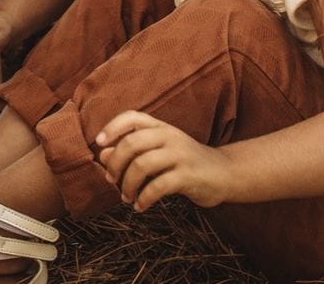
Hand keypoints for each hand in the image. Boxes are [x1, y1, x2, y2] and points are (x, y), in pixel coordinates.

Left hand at [96, 110, 232, 209]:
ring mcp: (180, 155)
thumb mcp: (159, 150)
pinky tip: (140, 206)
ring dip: (128, 184)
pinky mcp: (188, 175)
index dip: (112, 127)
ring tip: (126, 197)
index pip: (132, 117)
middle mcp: (169, 136)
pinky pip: (159, 186)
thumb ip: (133, 150)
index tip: (99, 144)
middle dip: (116, 163)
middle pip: (132, 143)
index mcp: (160, 126)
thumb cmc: (184, 161)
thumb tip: (104, 154)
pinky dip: (144, 198)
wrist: (224, 172)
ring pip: (142, 165)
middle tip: (111, 180)